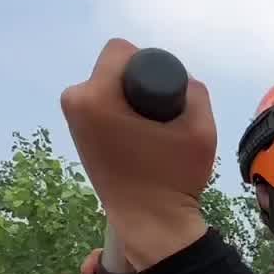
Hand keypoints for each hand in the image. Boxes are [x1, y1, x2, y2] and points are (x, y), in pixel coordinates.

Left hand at [60, 38, 216, 268]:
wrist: (149, 222)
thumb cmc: (172, 176)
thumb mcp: (200, 128)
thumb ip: (195, 90)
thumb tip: (181, 82)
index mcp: (94, 96)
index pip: (122, 51)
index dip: (152, 65)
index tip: (166, 98)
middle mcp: (74, 101)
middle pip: (114, 68)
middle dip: (139, 82)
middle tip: (161, 117)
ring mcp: (73, 119)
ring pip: (109, 86)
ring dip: (131, 98)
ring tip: (152, 131)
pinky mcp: (78, 134)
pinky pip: (104, 104)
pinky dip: (122, 112)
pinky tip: (139, 138)